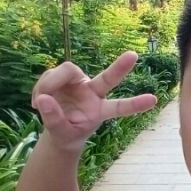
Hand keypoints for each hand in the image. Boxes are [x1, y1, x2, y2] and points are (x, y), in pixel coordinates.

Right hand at [31, 52, 156, 150]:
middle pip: (108, 78)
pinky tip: (37, 100)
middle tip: (134, 56)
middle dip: (120, 68)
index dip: (135, 104)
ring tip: (38, 103)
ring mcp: (79, 82)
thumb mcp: (61, 134)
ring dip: (49, 84)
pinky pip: (50, 74)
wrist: (56, 127)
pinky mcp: (63, 76)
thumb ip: (55, 120)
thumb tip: (44, 100)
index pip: (120, 107)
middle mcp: (93, 92)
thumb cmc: (66, 132)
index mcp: (100, 111)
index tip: (154, 100)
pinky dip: (41, 87)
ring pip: (67, 71)